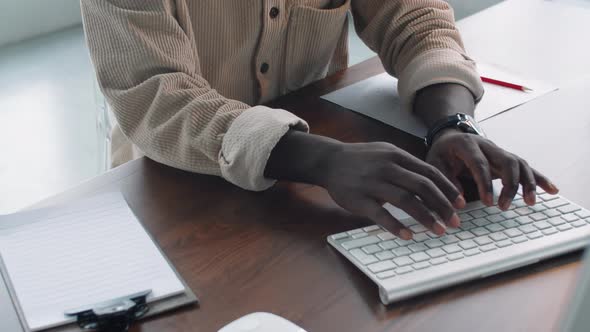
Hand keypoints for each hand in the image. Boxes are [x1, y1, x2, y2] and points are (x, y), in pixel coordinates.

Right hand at [318, 141, 465, 238]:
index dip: (448, 189)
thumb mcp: (386, 153)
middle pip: (422, 187)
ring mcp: (372, 183)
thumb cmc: (362, 160)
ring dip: (425, 217)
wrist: (329, 161)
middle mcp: (387, 168)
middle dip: (442, 206)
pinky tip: (408, 235)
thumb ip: (408, 165)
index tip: (461, 204)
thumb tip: (435, 183)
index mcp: (397, 156)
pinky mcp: (358, 199)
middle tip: (454, 222)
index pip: (429, 173)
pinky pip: (380, 214)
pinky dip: (395, 226)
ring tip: (437, 231)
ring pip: (405, 200)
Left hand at [426, 128, 558, 209]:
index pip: (480, 164)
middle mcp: (488, 146)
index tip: (488, 202)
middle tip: (504, 206)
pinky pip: (526, 167)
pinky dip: (539, 178)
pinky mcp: (506, 159)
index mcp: (467, 145)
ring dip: (527, 183)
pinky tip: (552, 190)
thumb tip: (459, 201)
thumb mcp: (434, 162)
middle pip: (507, 161)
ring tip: (529, 203)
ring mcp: (500, 152)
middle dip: (510, 185)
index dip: (485, 184)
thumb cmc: (442, 152)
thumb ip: (445, 180)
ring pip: (519, 164)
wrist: (451, 135)